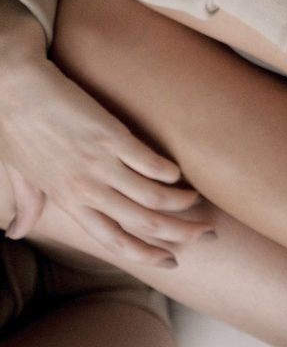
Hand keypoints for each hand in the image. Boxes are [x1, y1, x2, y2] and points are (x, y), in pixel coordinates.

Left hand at [0, 53, 204, 265]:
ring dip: (183, 203)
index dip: (146, 255)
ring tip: (197, 199)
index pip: (113, 240)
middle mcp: (87, 189)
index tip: (171, 261)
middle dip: (182, 233)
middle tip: (207, 232)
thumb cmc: (11, 126)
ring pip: (155, 198)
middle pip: (145, 223)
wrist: (10, 86)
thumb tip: (14, 233)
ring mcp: (100, 163)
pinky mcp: (111, 136)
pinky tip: (179, 171)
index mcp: (67, 200)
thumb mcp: (17, 173)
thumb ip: (26, 204)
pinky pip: (152, 163)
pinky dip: (171, 172)